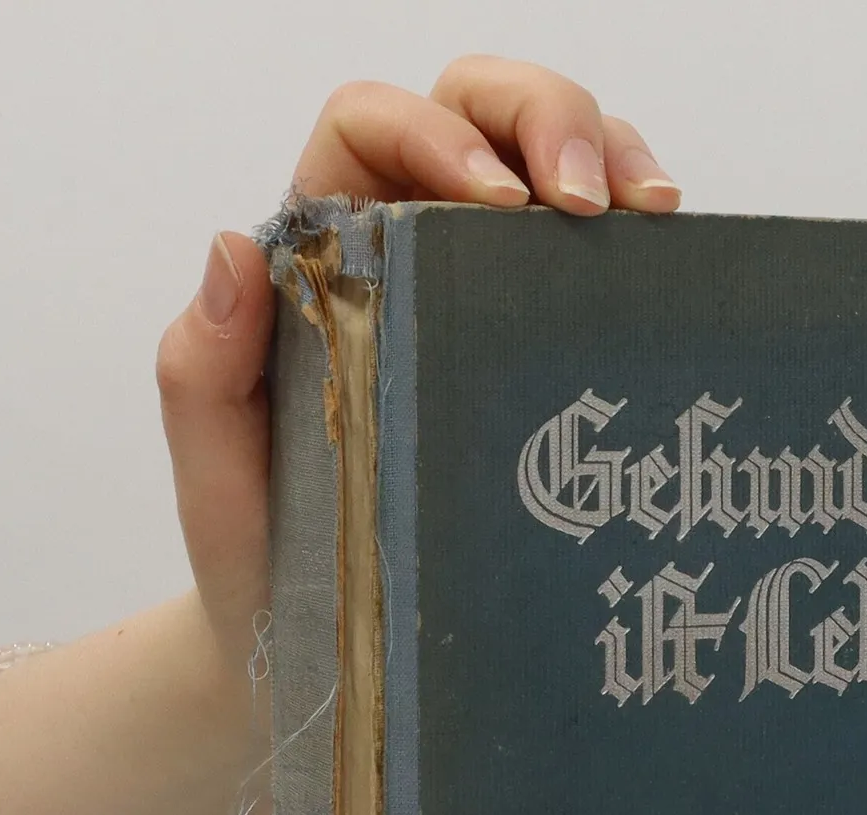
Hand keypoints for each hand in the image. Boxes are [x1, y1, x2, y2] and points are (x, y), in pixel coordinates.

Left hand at [154, 58, 680, 662]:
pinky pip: (599, 259)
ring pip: (555, 161)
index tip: (495, 201)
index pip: (374, 127)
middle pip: (481, 108)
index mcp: (325, 253)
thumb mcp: (217, 472)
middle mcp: (409, 250)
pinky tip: (663, 264)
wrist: (326, 654)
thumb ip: (203, 366)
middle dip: (549, 121)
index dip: (438, 132)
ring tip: (652, 219)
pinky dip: (642, 244)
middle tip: (594, 200)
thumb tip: (234, 248)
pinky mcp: (545, 350)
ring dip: (616, 158)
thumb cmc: (266, 558)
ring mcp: (487, 296)